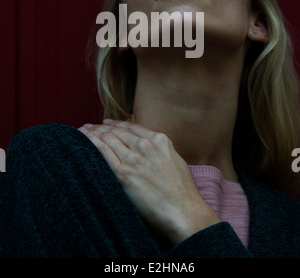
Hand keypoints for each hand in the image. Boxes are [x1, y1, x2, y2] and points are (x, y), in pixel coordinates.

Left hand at [78, 119, 220, 244]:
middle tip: (89, 126)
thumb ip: (159, 150)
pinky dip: (91, 143)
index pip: (131, 127)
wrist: (184, 212)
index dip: (116, 124)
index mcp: (159, 140)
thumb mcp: (175, 160)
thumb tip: (146, 146)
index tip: (106, 123)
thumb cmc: (182, 191)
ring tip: (83, 131)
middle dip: (101, 127)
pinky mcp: (124, 175)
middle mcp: (146, 145)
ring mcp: (134, 159)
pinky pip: (103, 153)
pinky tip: (82, 138)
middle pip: (117, 131)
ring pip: (108, 139)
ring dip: (93, 133)